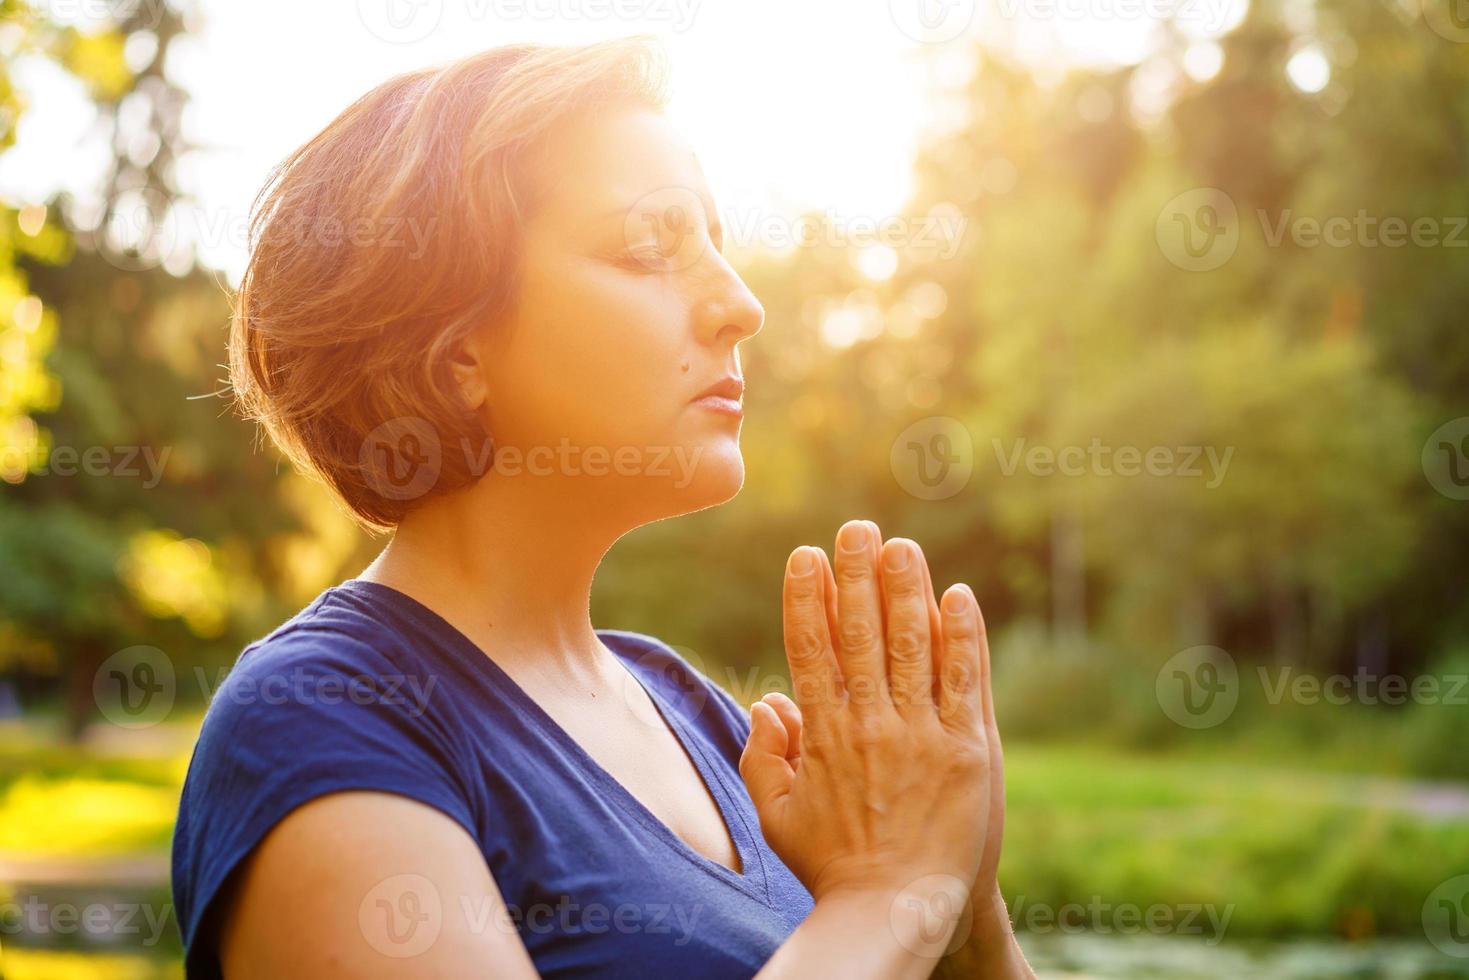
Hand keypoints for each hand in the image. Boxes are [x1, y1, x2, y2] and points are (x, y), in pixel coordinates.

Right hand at [739, 519, 993, 906]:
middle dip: (857, 574)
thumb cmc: (832, 866)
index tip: (806, 555)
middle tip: (858, 528)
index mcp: (823, 734)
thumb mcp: (776, 815)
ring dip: (907, 589)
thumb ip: (763, 756)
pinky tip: (959, 596)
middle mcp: (871, 724)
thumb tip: (767, 702)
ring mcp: (923, 734)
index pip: (810, 647)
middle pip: (861, 632)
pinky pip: (966, 679)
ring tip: (902, 546)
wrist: (897, 909)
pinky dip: (962, 635)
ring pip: (913, 644)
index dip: (806, 596)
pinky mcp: (969, 749)